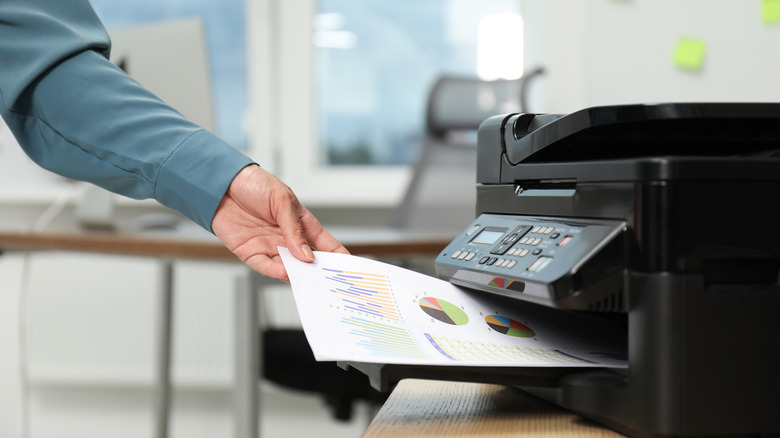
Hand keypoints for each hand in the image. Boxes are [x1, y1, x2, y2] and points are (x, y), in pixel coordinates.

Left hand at [212, 164, 348, 280]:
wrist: (222, 183)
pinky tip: (286, 273)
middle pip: (308, 261)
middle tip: (330, 282)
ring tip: (308, 279)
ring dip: (298, 274)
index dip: (337, 256)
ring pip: (288, 268)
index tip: (349, 268)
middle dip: (319, 271)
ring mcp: (270, 247)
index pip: (324, 243)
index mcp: (301, 223)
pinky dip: (276, 272)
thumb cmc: (255, 184)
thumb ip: (294, 229)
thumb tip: (307, 254)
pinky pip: (265, 267)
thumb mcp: (281, 200)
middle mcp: (287, 238)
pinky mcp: (251, 253)